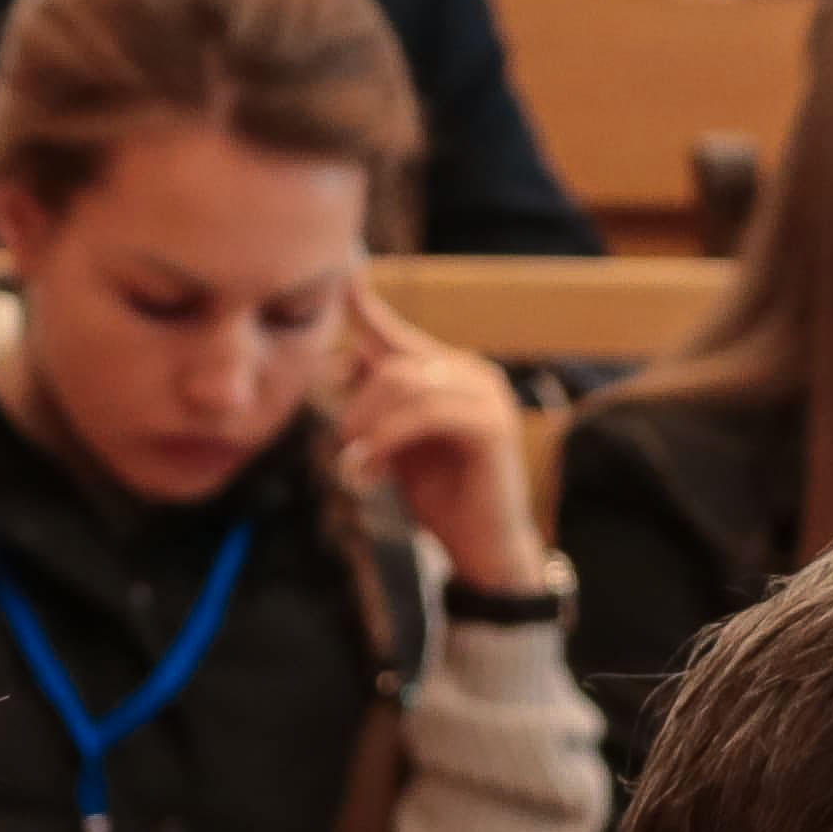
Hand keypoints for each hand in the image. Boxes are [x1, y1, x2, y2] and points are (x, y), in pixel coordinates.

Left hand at [332, 288, 547, 595]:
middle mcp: (473, 375)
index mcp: (450, 374)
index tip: (344, 282)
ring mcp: (487, 396)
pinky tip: (375, 464)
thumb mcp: (396, 444)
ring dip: (371, 422)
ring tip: (359, 459)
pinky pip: (427, 412)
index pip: (399, 336)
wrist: (483, 549)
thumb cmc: (442, 498)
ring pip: (408, 383)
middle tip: (346, 441)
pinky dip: (390, 436)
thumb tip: (341, 365)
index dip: (368, 311)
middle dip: (359, 400)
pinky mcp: (492, 425)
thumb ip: (378, 405)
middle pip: (396, 361)